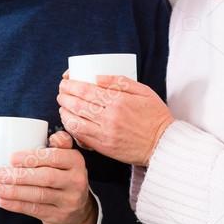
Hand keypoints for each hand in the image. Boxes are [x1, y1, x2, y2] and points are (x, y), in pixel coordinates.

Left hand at [0, 130, 96, 223]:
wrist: (79, 210)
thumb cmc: (65, 176)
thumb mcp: (67, 159)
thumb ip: (60, 144)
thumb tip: (52, 135)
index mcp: (76, 162)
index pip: (55, 157)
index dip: (33, 157)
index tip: (11, 158)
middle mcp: (76, 181)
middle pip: (46, 177)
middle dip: (20, 176)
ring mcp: (68, 201)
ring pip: (39, 195)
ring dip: (13, 191)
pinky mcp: (59, 216)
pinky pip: (35, 210)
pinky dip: (16, 205)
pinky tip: (2, 201)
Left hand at [57, 74, 174, 165]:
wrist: (163, 144)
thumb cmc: (155, 116)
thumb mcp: (143, 91)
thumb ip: (120, 81)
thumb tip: (97, 76)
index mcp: (119, 101)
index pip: (86, 90)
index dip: (71, 85)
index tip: (65, 82)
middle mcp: (110, 117)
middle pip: (78, 104)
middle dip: (64, 96)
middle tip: (61, 92)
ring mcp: (105, 133)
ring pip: (76, 121)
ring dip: (64, 112)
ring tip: (62, 106)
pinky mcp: (104, 147)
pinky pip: (81, 136)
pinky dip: (71, 128)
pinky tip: (69, 121)